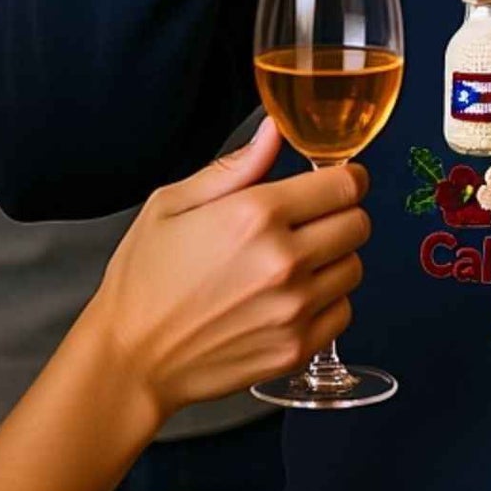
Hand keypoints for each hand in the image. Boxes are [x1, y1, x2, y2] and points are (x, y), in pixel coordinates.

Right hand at [94, 119, 369, 418]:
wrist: (131, 359)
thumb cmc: (144, 281)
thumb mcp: (172, 205)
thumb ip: (235, 166)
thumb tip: (275, 131)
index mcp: (255, 215)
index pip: (345, 184)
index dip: (346, 179)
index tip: (337, 183)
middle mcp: (283, 261)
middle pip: (358, 223)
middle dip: (340, 215)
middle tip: (311, 223)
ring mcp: (293, 308)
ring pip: (354, 267)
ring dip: (334, 260)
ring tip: (295, 263)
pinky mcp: (296, 347)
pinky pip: (344, 311)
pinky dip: (328, 303)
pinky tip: (292, 298)